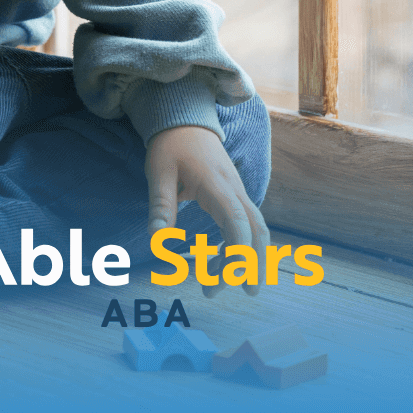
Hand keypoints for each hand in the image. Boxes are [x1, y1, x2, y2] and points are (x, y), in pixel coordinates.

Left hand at [145, 124, 269, 297]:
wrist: (184, 120)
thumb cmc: (170, 146)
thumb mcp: (158, 172)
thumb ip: (160, 205)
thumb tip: (156, 240)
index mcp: (216, 184)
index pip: (237, 219)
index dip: (238, 250)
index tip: (229, 276)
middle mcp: (234, 189)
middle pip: (256, 228)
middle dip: (255, 262)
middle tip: (247, 292)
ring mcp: (237, 191)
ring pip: (254, 228)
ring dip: (246, 258)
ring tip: (216, 285)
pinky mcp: (233, 195)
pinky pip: (244, 223)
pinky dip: (237, 247)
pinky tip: (218, 262)